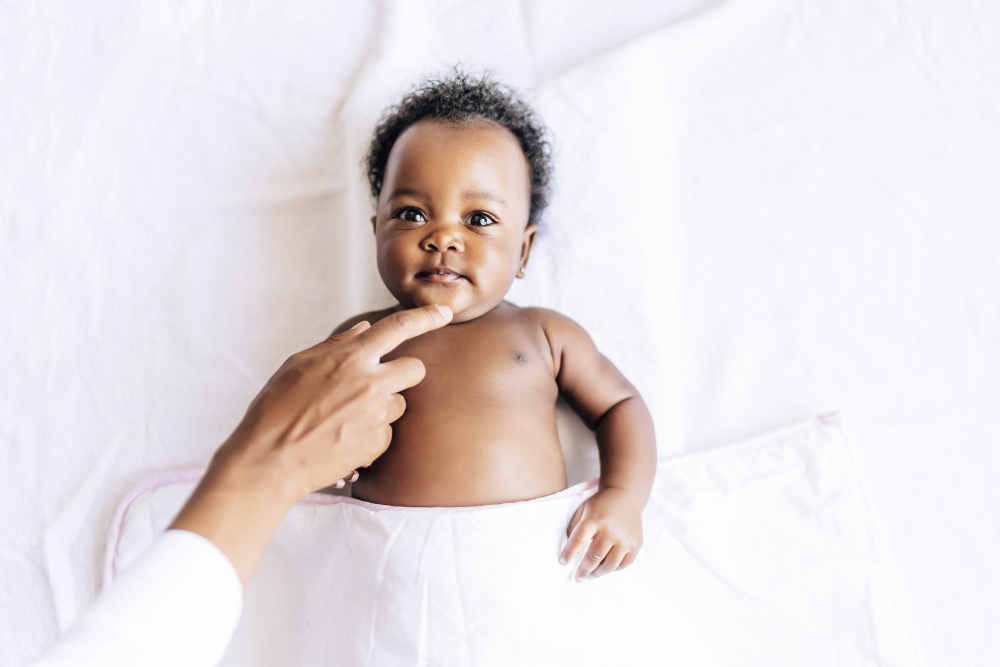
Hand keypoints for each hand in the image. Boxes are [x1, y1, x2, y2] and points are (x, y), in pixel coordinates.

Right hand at [214, 303, 452, 497]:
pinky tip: (342, 438)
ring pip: (399, 403)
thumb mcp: (298, 365)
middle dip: (404, 372)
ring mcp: (377, 416)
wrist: (270, 461)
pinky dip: (371, 434)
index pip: (399, 328)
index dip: (427, 316)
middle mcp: (370, 384)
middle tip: (378, 383)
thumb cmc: (275, 410)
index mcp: (350, 358)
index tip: (445, 312)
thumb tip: (365, 329)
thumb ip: (336, 345)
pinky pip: (387, 433)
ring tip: (345, 417)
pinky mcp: (377, 444)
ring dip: (382, 407)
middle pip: (415, 369)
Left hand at [559, 487, 642, 581]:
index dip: (569, 553)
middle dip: (583, 570)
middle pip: (594, 556)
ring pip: (610, 564)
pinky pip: (624, 563)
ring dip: (598, 573)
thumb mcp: (584, 509)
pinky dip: (614, 568)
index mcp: (594, 519)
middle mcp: (610, 530)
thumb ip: (575, 527)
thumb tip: (567, 549)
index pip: (578, 540)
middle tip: (578, 577)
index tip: (563, 562)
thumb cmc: (601, 504)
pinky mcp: (635, 544)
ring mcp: (625, 538)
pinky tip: (606, 568)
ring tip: (591, 576)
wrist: (626, 495)